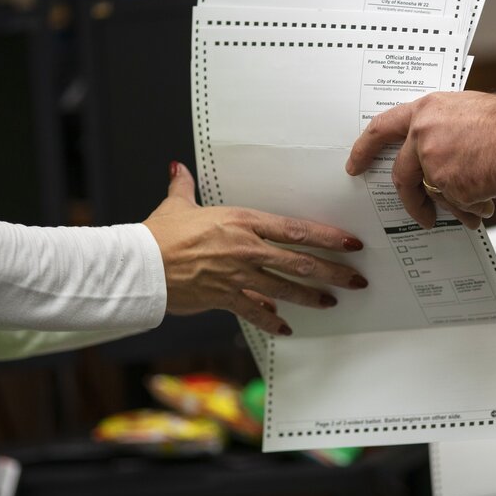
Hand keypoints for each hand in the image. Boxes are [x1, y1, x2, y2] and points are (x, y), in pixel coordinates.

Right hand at [144, 162, 367, 335]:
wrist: (140, 265)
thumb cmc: (158, 235)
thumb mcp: (176, 205)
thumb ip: (184, 187)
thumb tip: (179, 168)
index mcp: (242, 221)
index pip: (295, 229)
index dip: (327, 237)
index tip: (349, 243)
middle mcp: (247, 248)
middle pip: (300, 261)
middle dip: (332, 271)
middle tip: (356, 278)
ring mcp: (238, 275)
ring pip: (286, 288)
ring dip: (312, 296)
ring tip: (331, 301)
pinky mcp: (225, 298)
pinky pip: (255, 312)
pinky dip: (271, 320)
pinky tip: (286, 327)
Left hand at [346, 91, 495, 229]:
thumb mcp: (465, 110)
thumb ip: (441, 129)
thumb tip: (433, 156)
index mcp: (425, 112)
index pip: (381, 129)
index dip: (364, 149)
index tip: (355, 164)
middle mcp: (424, 137)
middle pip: (403, 177)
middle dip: (412, 201)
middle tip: (420, 214)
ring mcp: (435, 163)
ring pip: (435, 194)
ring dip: (454, 206)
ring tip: (473, 210)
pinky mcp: (451, 186)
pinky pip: (457, 204)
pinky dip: (472, 208)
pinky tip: (488, 202)